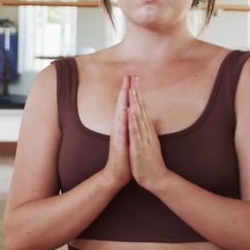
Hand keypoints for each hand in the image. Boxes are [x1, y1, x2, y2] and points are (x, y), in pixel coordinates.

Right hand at [102, 74, 131, 189]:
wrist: (117, 174)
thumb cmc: (124, 157)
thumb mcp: (128, 138)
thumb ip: (128, 126)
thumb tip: (131, 115)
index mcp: (123, 125)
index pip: (126, 105)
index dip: (129, 91)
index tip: (132, 78)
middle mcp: (119, 127)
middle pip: (122, 105)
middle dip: (125, 90)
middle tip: (128, 75)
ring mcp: (118, 135)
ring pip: (120, 114)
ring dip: (123, 101)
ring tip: (125, 88)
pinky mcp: (119, 144)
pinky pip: (122, 130)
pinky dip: (123, 120)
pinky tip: (125, 111)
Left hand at [128, 77, 171, 190]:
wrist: (157, 179)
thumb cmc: (150, 162)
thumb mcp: (148, 143)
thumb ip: (147, 132)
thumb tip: (147, 122)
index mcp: (147, 131)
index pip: (142, 109)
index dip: (138, 95)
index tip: (134, 81)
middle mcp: (147, 132)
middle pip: (142, 109)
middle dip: (137, 93)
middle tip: (134, 77)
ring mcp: (144, 139)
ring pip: (139, 118)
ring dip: (136, 103)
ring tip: (132, 89)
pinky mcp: (140, 147)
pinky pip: (136, 132)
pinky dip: (133, 121)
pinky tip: (130, 111)